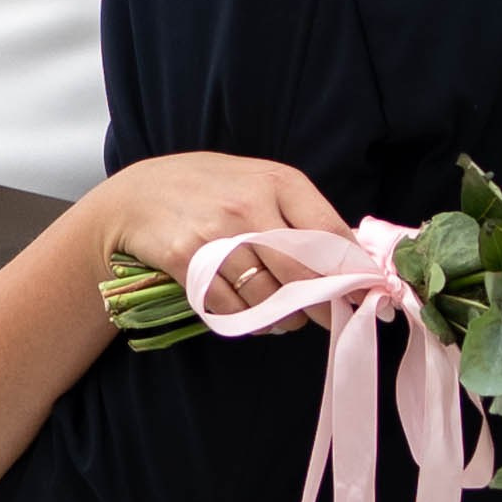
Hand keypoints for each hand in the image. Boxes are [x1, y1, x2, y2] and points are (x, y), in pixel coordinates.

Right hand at [99, 154, 350, 324]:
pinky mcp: (188, 262)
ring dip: (283, 317)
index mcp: (278, 181)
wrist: (136, 196)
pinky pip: (230, 307)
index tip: (365, 294)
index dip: (352, 270)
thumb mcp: (258, 183)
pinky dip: (246, 320)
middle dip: (323, 303)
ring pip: (267, 295)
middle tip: (330, 318)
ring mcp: (217, 234)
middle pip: (303, 271)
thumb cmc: (208, 190)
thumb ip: (300, 214)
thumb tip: (350, 255)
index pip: (330, 232)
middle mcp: (250, 205)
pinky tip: (250, 315)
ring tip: (286, 319)